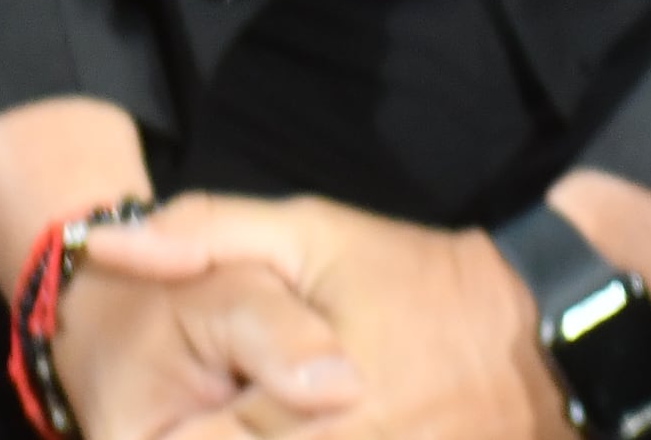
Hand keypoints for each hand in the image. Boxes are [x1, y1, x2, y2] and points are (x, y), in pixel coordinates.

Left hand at [90, 197, 555, 437]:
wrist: (540, 340)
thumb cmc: (413, 281)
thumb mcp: (312, 231)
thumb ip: (206, 232)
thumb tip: (109, 244)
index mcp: (301, 405)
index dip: (158, 427)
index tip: (156, 410)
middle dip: (203, 434)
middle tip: (209, 408)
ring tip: (259, 415)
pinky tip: (292, 428)